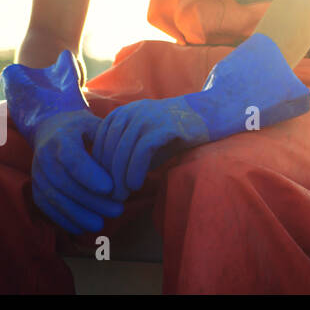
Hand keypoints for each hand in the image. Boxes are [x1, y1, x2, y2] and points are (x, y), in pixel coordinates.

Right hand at [29, 109, 123, 233]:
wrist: (51, 128)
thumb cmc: (82, 128)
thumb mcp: (97, 125)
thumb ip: (110, 142)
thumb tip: (128, 165)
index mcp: (62, 137)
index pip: (72, 158)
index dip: (89, 175)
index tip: (110, 188)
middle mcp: (45, 156)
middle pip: (66, 183)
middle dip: (92, 200)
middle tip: (118, 210)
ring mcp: (38, 173)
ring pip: (55, 198)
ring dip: (79, 214)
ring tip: (101, 224)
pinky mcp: (36, 188)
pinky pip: (47, 207)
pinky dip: (63, 219)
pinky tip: (81, 229)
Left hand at [90, 34, 308, 199]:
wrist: (212, 114)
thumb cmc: (177, 132)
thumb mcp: (147, 141)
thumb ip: (127, 154)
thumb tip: (109, 184)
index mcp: (123, 113)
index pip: (99, 143)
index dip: (97, 168)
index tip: (101, 188)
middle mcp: (132, 112)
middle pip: (108, 148)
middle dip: (106, 176)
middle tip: (109, 197)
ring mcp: (148, 116)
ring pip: (122, 150)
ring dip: (119, 176)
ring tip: (121, 195)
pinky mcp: (164, 124)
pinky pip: (142, 150)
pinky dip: (134, 169)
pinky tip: (136, 184)